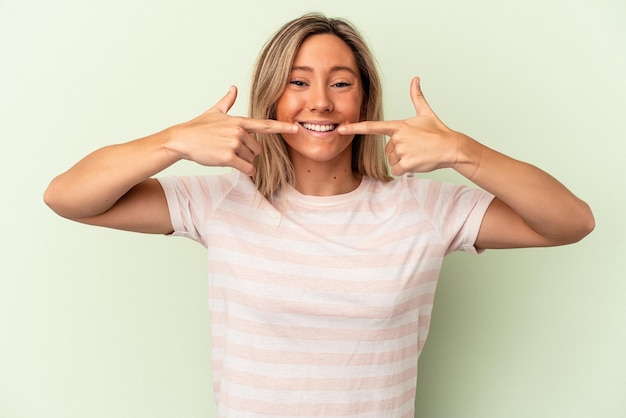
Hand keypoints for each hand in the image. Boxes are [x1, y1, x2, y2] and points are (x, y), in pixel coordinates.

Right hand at [168, 86, 297, 174]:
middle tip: (230, 149)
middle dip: (247, 153)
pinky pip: (246, 168)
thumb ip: (227, 101)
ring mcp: (234, 144)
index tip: (296, 128)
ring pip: (251, 159)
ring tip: (224, 153)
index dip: (282, 127)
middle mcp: (239, 131)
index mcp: (239, 121)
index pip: (265, 125)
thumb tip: (233, 88)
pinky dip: (244, 170)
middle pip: (257, 149)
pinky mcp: (228, 157)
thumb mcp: (214, 112)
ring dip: (241, 161)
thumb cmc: (198, 127)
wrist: (182, 139)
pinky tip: (231, 164)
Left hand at [338, 77, 460, 175]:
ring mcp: (401, 150)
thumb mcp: (425, 113)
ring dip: (403, 161)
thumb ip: (417, 96)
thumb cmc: (437, 131)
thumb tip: (415, 79)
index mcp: (398, 125)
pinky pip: (397, 170)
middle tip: (415, 147)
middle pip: (387, 150)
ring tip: (417, 154)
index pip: (372, 127)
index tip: (340, 128)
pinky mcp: (406, 163)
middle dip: (398, 152)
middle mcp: (397, 137)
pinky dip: (406, 170)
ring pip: (392, 161)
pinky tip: (417, 162)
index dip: (354, 127)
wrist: (451, 147)